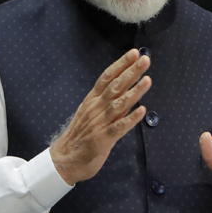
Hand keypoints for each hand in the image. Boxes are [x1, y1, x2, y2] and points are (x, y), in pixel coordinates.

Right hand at [50, 49, 151, 184]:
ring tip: (148, 80)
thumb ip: (108, 101)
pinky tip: (142, 110)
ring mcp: (99, 123)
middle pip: (115, 86)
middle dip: (131, 72)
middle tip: (145, 59)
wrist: (64, 159)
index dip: (121, 64)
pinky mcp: (103, 139)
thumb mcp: (90, 112)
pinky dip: (130, 119)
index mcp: (92, 99)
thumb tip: (128, 89)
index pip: (107, 77)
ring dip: (134, 91)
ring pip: (119, 104)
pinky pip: (119, 127)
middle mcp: (96, 108)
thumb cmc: (80, 135)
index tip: (133, 53)